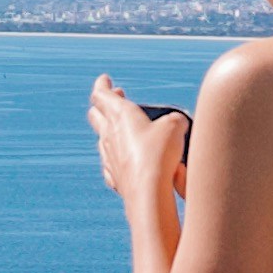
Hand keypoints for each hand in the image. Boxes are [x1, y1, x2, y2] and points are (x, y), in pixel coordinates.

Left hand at [88, 76, 187, 200]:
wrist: (149, 192)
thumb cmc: (159, 154)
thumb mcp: (176, 126)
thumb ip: (175, 119)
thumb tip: (177, 125)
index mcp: (120, 114)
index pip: (102, 95)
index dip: (102, 85)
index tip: (104, 79)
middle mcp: (109, 134)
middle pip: (95, 115)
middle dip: (103, 105)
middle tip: (114, 100)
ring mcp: (109, 157)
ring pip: (102, 139)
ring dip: (110, 131)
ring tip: (122, 130)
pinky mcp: (115, 177)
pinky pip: (110, 163)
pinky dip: (116, 157)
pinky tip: (123, 160)